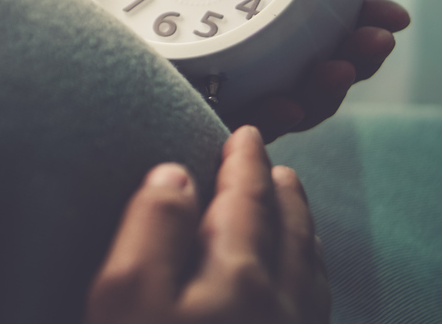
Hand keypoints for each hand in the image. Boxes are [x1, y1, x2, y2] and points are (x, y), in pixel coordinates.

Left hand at [0, 0, 411, 141]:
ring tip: (350, 62)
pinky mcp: (154, 116)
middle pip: (294, 67)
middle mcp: (197, 57)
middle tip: (377, 38)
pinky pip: (224, 131)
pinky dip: (274, 119)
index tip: (381, 9)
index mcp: (199, 12)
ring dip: (326, 87)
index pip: (285, 25)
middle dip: (348, 55)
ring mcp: (178, 92)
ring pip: (273, 106)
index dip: (340, 21)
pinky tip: (303, 96)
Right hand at [85, 126, 329, 323]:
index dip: (245, 162)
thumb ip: (152, 229)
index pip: (246, 199)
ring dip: (300, 230)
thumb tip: (174, 175)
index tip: (245, 135)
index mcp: (237, 273)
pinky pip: (316, 310)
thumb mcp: (125, 297)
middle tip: (275, 165)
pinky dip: (311, 278)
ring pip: (308, 273)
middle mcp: (279, 306)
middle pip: (288, 231)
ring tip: (293, 211)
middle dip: (280, 191)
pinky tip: (300, 286)